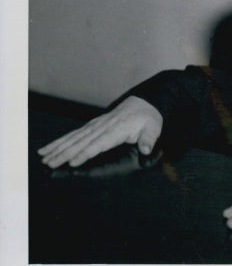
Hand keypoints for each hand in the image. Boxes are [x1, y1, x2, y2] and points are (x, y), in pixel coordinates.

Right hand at [38, 96, 162, 168]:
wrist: (145, 102)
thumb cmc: (148, 118)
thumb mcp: (153, 127)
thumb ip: (149, 139)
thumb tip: (146, 149)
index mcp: (117, 129)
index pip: (99, 143)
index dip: (86, 153)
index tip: (72, 162)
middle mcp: (103, 126)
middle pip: (81, 141)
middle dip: (64, 153)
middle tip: (50, 163)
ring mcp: (96, 125)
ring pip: (74, 137)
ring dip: (58, 147)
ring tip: (43, 157)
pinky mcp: (92, 125)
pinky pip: (74, 133)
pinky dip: (61, 140)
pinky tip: (49, 147)